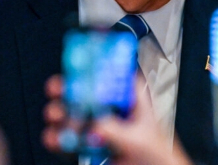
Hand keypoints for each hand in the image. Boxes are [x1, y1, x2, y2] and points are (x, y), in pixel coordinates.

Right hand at [42, 74, 191, 164]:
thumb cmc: (162, 158)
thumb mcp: (140, 139)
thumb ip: (116, 130)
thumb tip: (95, 123)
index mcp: (132, 101)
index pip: (114, 75)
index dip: (97, 66)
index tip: (80, 63)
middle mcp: (115, 113)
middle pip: (88, 93)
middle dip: (70, 90)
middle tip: (59, 90)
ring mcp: (102, 131)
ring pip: (76, 117)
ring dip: (62, 114)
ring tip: (56, 116)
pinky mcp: (92, 150)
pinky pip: (72, 141)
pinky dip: (60, 139)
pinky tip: (55, 138)